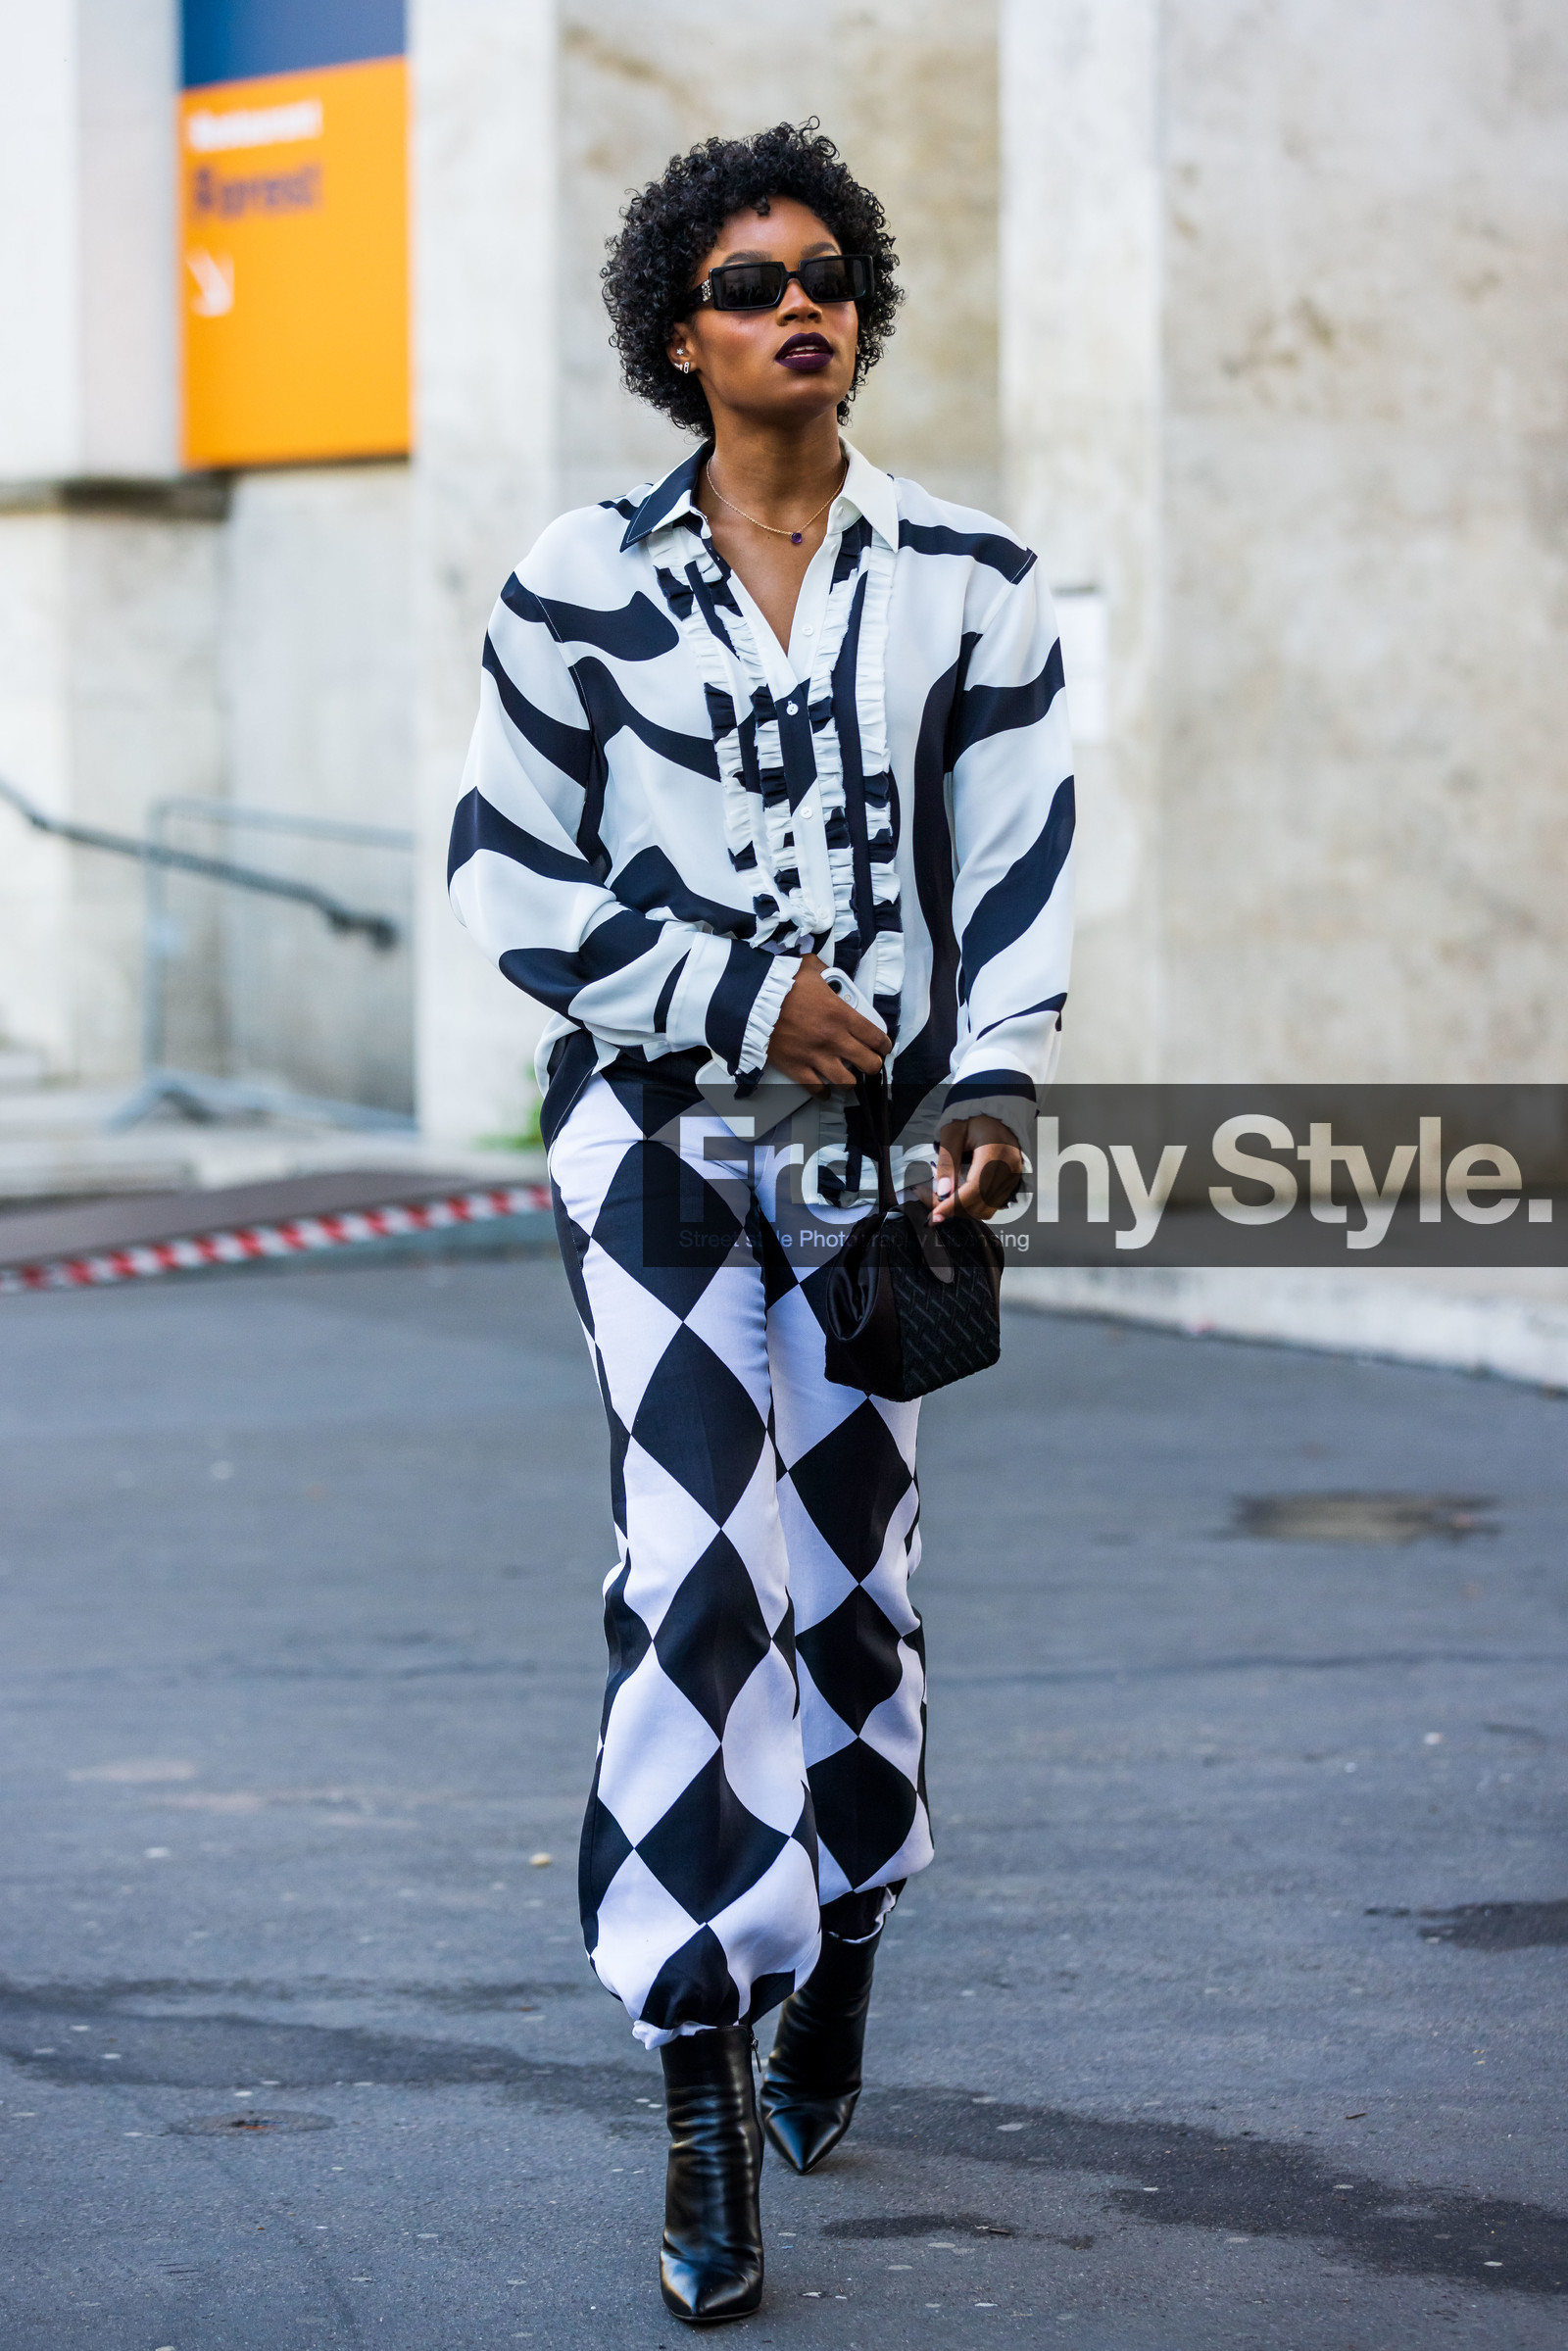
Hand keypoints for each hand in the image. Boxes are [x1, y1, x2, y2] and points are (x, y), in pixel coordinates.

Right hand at [768, 954, 890, 1093]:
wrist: (750, 1001)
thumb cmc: (779, 984)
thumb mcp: (809, 967)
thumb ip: (825, 971)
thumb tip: (828, 973)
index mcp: (841, 1015)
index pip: (876, 1037)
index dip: (884, 1045)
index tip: (882, 1047)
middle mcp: (833, 1039)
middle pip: (868, 1064)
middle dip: (872, 1064)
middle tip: (868, 1061)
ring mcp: (815, 1057)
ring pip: (846, 1082)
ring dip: (850, 1081)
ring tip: (848, 1077)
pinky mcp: (796, 1068)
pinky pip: (816, 1089)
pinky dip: (823, 1093)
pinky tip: (825, 1090)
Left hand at [930, 1114, 1022, 1223]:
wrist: (995, 1115)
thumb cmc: (974, 1119)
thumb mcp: (952, 1132)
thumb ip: (947, 1161)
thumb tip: (943, 1191)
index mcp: (996, 1152)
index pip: (975, 1189)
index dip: (953, 1205)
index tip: (933, 1214)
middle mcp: (1009, 1168)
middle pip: (979, 1203)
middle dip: (951, 1209)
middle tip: (927, 1198)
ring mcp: (1012, 1178)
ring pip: (984, 1210)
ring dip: (960, 1211)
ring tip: (940, 1198)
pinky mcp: (1009, 1184)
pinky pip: (990, 1206)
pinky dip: (970, 1207)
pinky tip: (955, 1197)